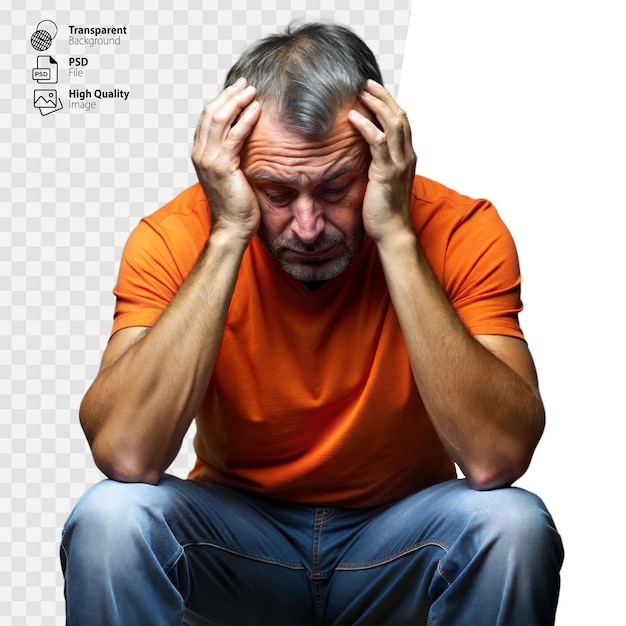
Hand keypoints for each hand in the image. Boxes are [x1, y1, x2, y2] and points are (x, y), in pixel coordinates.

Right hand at [191, 78, 261, 240]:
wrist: (232, 227)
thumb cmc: (236, 204)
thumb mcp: (232, 173)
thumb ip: (232, 154)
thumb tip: (245, 137)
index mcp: (200, 153)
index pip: (208, 118)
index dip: (222, 100)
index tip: (238, 89)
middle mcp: (200, 153)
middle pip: (211, 113)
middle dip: (229, 95)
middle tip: (245, 83)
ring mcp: (209, 159)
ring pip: (219, 119)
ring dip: (236, 101)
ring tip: (251, 90)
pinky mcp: (222, 167)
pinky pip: (234, 136)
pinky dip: (245, 120)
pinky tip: (256, 109)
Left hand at [348, 81, 416, 244]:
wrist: (393, 232)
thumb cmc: (385, 211)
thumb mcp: (383, 182)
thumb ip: (378, 164)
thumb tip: (364, 154)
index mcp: (407, 158)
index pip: (402, 123)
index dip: (390, 104)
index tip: (374, 92)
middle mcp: (407, 157)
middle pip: (399, 117)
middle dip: (384, 97)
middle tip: (366, 83)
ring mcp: (399, 164)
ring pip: (392, 125)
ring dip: (376, 105)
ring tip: (361, 93)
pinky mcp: (386, 173)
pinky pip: (377, 143)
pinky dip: (366, 127)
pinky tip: (354, 117)